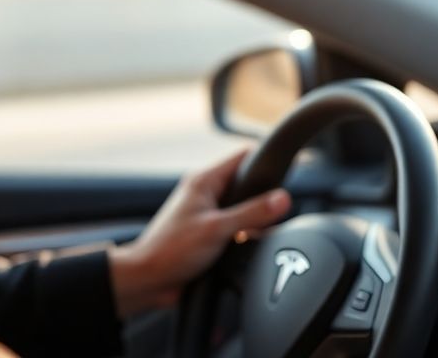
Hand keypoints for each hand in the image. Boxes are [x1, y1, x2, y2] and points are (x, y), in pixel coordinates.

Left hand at [108, 149, 290, 316]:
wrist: (149, 280)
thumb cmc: (171, 250)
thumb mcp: (218, 229)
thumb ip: (252, 213)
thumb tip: (282, 198)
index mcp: (204, 181)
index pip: (243, 157)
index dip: (266, 160)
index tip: (289, 168)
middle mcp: (206, 194)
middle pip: (246, 185)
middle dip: (264, 197)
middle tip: (278, 209)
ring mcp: (208, 214)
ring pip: (244, 209)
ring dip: (255, 220)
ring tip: (261, 231)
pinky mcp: (209, 235)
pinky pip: (237, 229)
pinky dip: (247, 236)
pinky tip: (251, 247)